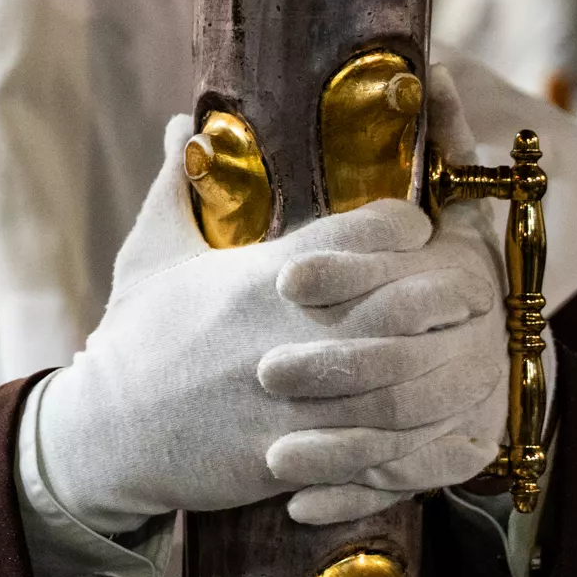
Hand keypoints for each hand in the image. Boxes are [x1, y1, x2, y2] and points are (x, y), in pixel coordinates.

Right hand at [32, 117, 496, 526]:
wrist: (105, 431)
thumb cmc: (134, 337)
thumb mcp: (150, 253)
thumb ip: (177, 184)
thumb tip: (182, 122)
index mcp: (256, 280)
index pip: (353, 236)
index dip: (398, 226)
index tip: (417, 226)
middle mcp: (281, 335)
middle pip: (395, 305)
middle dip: (443, 293)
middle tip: (471, 286)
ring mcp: (288, 399)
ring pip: (395, 382)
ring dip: (440, 367)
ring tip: (469, 352)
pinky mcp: (289, 455)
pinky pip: (370, 449)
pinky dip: (412, 439)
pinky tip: (437, 427)